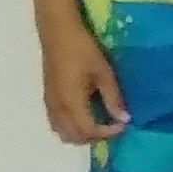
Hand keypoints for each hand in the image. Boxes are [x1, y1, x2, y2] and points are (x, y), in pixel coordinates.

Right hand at [38, 27, 128, 145]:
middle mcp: (57, 108)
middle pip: (73, 137)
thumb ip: (113, 98)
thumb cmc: (84, 50)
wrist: (58, 33)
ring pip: (62, 132)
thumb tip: (125, 119)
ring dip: (81, 134)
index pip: (88, 131)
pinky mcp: (47, 98)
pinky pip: (56, 123)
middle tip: (113, 126)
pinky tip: (86, 114)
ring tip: (101, 122)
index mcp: (71, 103)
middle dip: (95, 137)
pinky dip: (71, 127)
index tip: (123, 125)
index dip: (107, 133)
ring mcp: (50, 104)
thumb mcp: (104, 73)